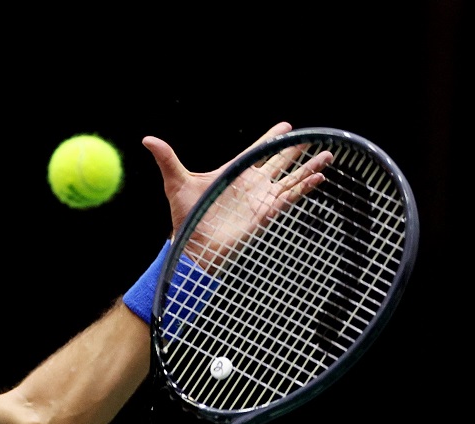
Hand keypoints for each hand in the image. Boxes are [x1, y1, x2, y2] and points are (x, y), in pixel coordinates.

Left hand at [144, 122, 332, 263]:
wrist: (194, 246)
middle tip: (312, 137)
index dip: (270, 138)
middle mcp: (251, 184)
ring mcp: (261, 199)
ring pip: (290, 178)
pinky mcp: (267, 213)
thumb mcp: (176, 182)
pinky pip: (290, 197)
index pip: (257, 150)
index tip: (285, 125)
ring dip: (308, 168)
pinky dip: (305, 187)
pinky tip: (319, 178)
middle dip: (295, 150)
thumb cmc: (185, 217)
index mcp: (234, 172)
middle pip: (279, 162)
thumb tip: (147, 138)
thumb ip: (167, 159)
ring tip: (327, 155)